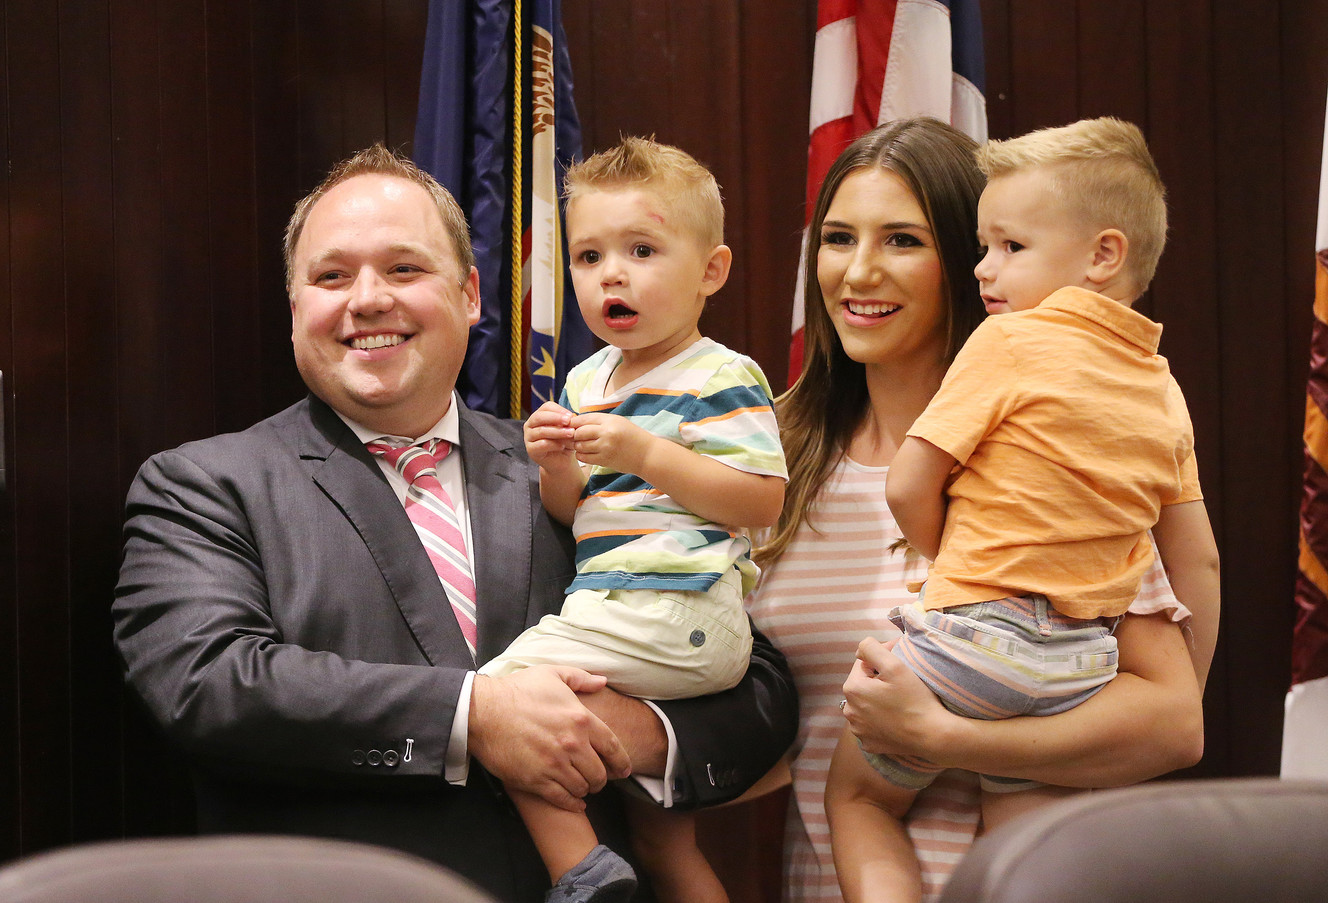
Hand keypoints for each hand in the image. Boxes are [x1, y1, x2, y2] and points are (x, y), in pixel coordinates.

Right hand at [469, 665, 631, 811]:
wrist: (484, 712)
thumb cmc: (518, 691)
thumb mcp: (552, 674)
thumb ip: (581, 678)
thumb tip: (602, 681)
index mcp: (581, 719)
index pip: (613, 748)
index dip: (622, 762)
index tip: (624, 770)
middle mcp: (573, 745)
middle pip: (600, 773)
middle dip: (601, 779)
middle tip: (597, 779)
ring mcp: (555, 765)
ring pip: (583, 788)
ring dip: (585, 790)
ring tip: (582, 787)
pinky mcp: (536, 780)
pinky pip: (563, 799)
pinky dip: (572, 804)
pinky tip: (575, 803)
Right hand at [524, 402, 577, 470]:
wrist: (562, 461)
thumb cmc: (564, 442)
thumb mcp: (567, 429)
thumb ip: (567, 422)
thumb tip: (572, 417)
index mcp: (539, 416)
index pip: (546, 407)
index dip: (559, 410)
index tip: (572, 416)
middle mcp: (530, 425)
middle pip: (540, 417)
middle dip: (556, 418)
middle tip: (569, 421)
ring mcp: (528, 437)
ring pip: (541, 431)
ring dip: (558, 432)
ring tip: (571, 434)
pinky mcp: (530, 450)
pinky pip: (541, 444)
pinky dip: (553, 444)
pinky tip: (562, 446)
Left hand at [569, 412, 652, 473]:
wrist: (647, 454)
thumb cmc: (632, 436)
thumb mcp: (618, 422)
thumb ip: (599, 421)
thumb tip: (577, 422)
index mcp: (610, 420)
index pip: (583, 419)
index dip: (574, 423)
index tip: (572, 426)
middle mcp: (606, 433)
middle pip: (578, 432)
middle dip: (574, 435)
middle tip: (575, 437)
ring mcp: (605, 447)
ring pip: (579, 446)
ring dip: (577, 446)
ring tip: (582, 445)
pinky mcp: (604, 460)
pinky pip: (584, 458)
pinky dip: (581, 455)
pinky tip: (586, 453)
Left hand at [840, 636, 953, 761]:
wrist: (932, 735)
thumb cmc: (914, 699)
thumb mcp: (894, 665)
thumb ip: (871, 649)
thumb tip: (860, 650)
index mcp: (852, 689)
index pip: (863, 664)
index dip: (881, 661)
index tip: (899, 664)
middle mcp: (849, 711)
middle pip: (863, 686)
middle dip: (877, 681)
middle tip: (900, 683)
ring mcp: (858, 731)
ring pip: (866, 706)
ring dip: (877, 700)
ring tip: (897, 701)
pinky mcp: (869, 744)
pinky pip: (872, 725)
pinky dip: (880, 720)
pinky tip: (895, 718)